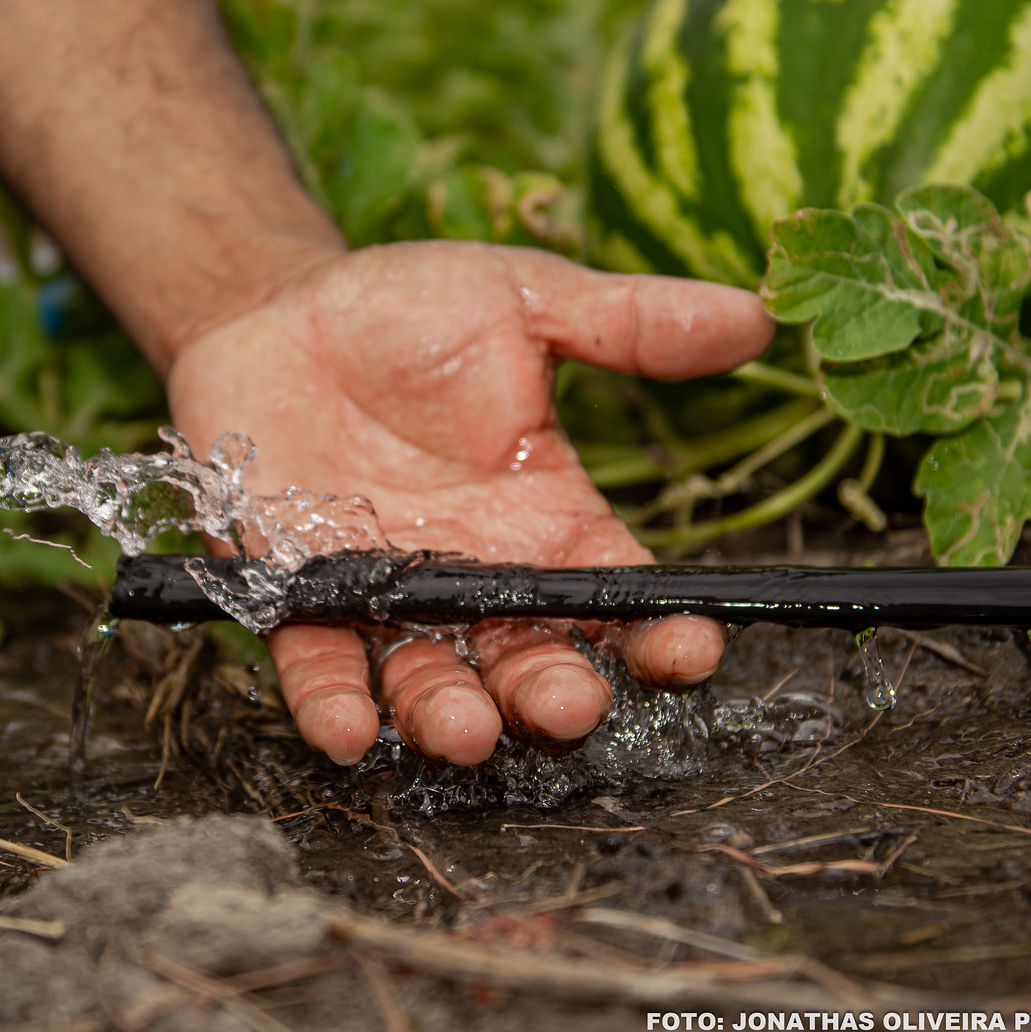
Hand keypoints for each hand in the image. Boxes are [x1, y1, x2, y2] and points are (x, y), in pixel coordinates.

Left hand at [165, 240, 774, 765]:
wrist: (274, 309)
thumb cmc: (405, 308)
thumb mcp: (522, 300)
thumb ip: (627, 323)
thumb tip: (756, 315)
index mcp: (548, 520)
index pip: (621, 593)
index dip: (660, 630)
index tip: (689, 649)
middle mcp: (478, 577)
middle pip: (532, 659)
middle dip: (554, 692)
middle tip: (569, 705)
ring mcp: (387, 597)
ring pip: (432, 681)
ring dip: (452, 717)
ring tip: (469, 731)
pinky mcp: (297, 599)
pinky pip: (319, 667)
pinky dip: (335, 705)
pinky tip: (349, 729)